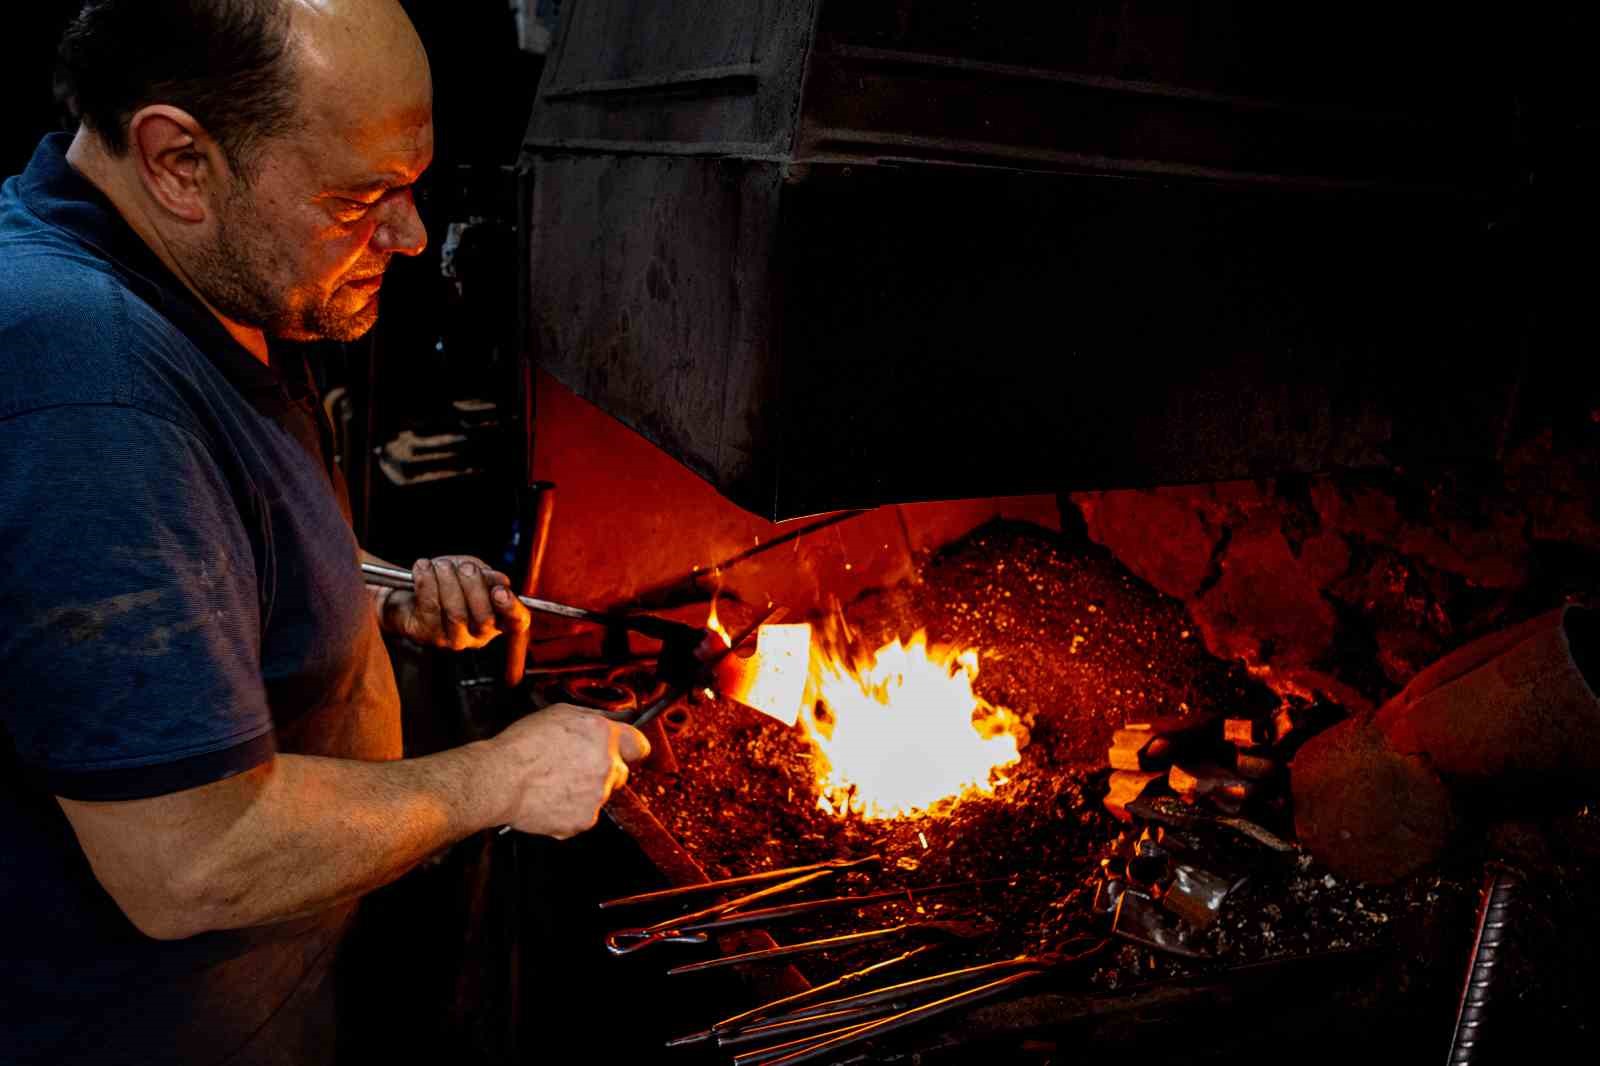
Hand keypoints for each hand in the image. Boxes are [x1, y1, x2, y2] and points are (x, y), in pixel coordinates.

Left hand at [382, 556, 530, 649]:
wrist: (407, 590)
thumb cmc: (445, 581)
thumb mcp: (472, 572)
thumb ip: (488, 577)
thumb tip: (501, 581)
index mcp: (497, 618)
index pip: (517, 622)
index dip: (512, 608)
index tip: (500, 591)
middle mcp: (477, 635)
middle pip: (484, 619)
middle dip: (473, 586)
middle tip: (464, 568)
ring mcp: (452, 639)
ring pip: (456, 614)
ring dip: (448, 581)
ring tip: (440, 565)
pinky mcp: (426, 635)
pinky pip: (430, 607)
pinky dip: (426, 581)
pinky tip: (422, 568)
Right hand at [488, 704, 650, 838]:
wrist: (498, 779)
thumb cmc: (521, 746)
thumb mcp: (559, 714)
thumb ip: (591, 719)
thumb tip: (607, 722)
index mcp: (602, 736)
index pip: (639, 745)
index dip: (630, 749)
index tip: (626, 752)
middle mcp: (606, 765)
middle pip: (620, 772)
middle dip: (603, 771)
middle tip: (574, 767)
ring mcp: (597, 795)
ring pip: (600, 794)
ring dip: (584, 790)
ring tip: (554, 783)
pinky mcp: (584, 820)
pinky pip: (584, 815)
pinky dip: (570, 810)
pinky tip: (550, 798)